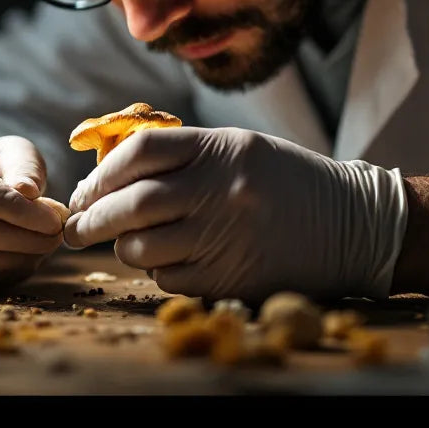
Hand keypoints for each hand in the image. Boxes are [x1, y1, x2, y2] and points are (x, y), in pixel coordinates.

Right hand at [0, 130, 64, 290]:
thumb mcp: (14, 152)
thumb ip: (25, 167)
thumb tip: (28, 192)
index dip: (7, 205)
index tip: (51, 218)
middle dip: (14, 237)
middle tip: (54, 236)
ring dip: (12, 258)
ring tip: (42, 245)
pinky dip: (0, 273)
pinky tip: (21, 257)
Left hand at [63, 127, 407, 302]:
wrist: (352, 224)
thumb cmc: (283, 182)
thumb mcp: (237, 148)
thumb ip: (180, 157)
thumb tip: (103, 177)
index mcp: (220, 147)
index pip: (139, 152)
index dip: (100, 174)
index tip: (83, 192)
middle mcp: (222, 189)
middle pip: (132, 205)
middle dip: (92, 220)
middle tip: (75, 229)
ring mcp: (227, 236)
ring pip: (144, 250)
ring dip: (125, 250)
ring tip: (130, 245)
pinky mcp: (233, 278)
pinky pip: (171, 280)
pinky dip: (160, 273)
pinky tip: (175, 261)